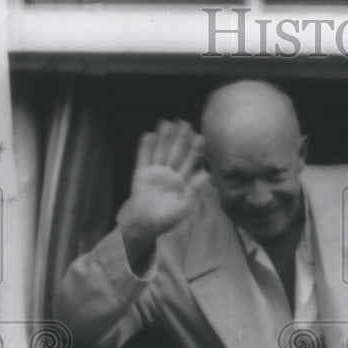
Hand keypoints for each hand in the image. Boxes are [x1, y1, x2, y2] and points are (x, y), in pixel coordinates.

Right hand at [116, 120, 206, 265]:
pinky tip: (149, 134)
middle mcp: (169, 174)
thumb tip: (207, 173)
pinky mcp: (141, 173)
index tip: (200, 137)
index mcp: (182, 182)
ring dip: (164, 138)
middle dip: (181, 138)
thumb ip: (194, 190)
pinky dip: (145, 147)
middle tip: (186, 122)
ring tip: (167, 123)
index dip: (195, 150)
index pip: (190, 162)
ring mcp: (155, 172)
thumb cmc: (166, 220)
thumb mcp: (184, 208)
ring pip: (161, 151)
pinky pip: (144, 157)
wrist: (144, 225)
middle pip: (176, 152)